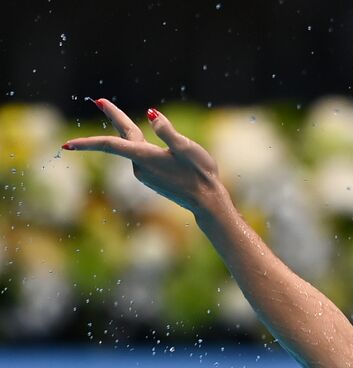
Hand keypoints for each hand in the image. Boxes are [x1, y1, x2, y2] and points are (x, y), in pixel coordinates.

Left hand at [62, 99, 226, 214]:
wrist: (207, 201)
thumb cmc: (200, 174)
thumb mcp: (187, 147)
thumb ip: (167, 130)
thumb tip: (150, 113)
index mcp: (144, 157)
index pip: (109, 145)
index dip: (87, 142)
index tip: (66, 145)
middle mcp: (139, 166)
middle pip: (121, 139)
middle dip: (114, 120)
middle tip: (100, 101)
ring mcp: (144, 174)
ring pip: (135, 149)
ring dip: (137, 135)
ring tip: (144, 126)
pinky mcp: (151, 179)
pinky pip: (143, 158)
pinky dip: (146, 148)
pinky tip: (166, 152)